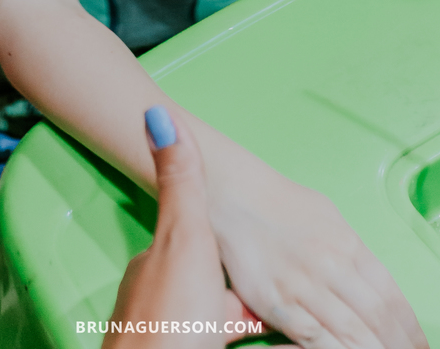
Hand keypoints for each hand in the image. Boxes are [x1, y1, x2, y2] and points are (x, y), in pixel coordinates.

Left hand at [111, 109, 261, 340]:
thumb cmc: (168, 322)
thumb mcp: (182, 239)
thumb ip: (180, 182)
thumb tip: (155, 114)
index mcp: (161, 269)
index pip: (202, 253)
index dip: (238, 265)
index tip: (266, 271)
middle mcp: (160, 307)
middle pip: (216, 297)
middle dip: (247, 304)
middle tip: (280, 313)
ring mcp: (171, 339)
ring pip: (215, 327)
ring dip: (246, 329)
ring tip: (283, 333)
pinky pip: (218, 346)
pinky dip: (239, 344)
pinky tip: (253, 344)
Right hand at [209, 141, 427, 348]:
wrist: (235, 194)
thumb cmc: (281, 204)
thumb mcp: (328, 217)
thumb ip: (351, 250)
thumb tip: (371, 278)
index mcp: (348, 244)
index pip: (390, 294)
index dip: (409, 326)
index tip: (420, 344)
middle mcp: (332, 266)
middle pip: (376, 318)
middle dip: (398, 345)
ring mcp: (305, 286)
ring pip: (351, 333)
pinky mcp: (277, 302)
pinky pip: (313, 338)